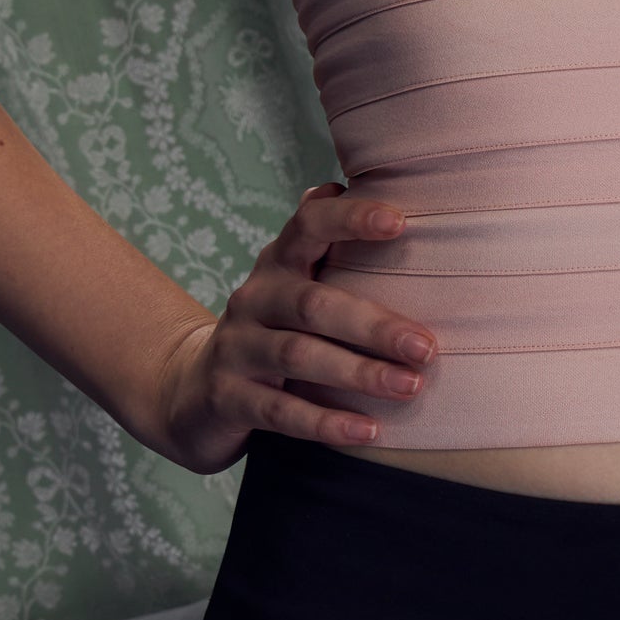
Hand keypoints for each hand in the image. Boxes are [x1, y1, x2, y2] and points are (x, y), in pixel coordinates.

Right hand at [148, 184, 434, 472]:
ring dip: (357, 373)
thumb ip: (329, 246)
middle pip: (313, 304)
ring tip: (408, 386)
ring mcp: (236, 349)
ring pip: (298, 357)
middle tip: (426, 347)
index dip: (349, 219)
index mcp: (278, 263)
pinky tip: (367, 431)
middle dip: (373, 324)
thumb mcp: (295, 284)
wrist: (193, 392)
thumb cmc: (272, 330)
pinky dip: (326, 422)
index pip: (308, 225)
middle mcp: (253, 298)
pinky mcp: (228, 398)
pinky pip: (280, 412)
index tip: (400, 222)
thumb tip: (367, 189)